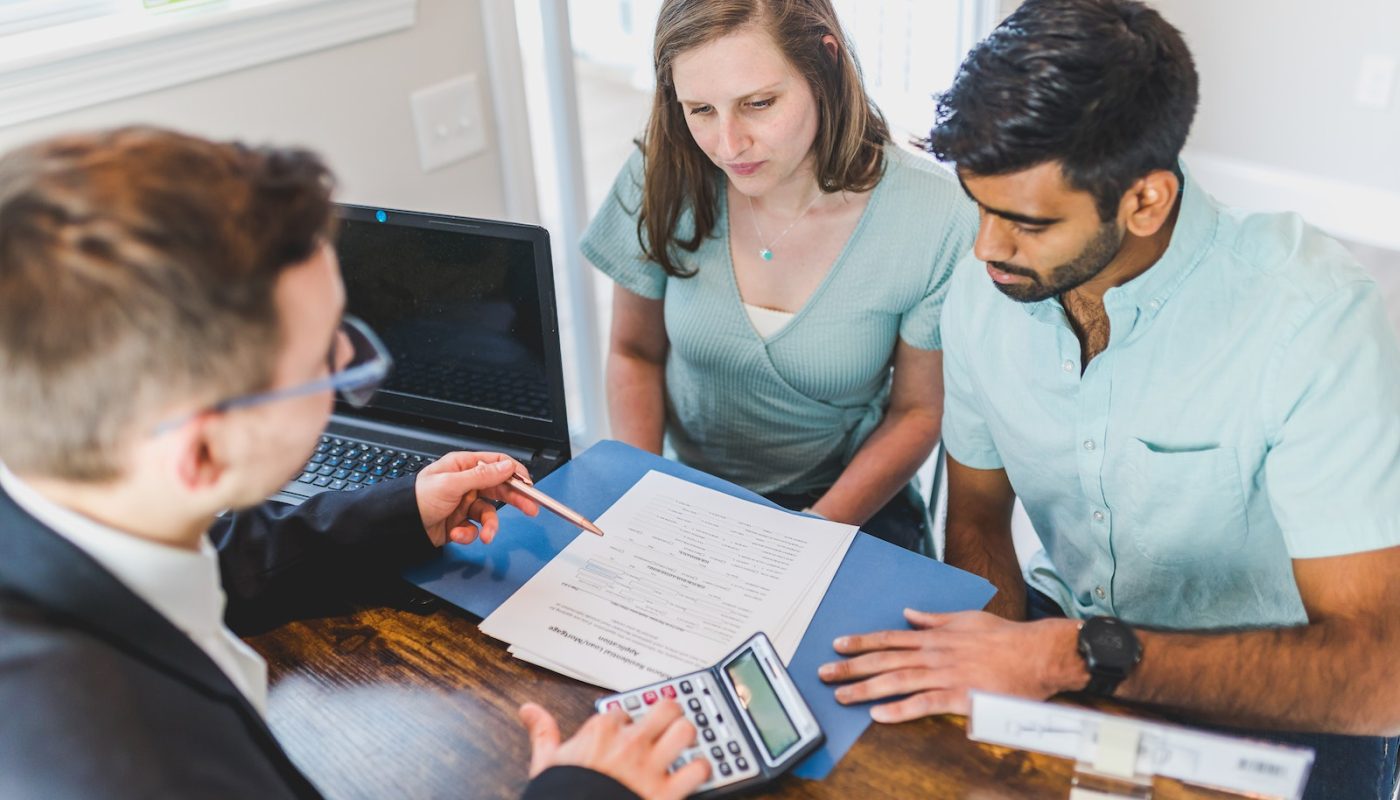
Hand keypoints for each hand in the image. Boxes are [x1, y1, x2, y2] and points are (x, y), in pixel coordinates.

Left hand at [415, 451, 538, 545]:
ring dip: (489, 526)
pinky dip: (470, 534)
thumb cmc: (418, 497)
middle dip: (515, 500)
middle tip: (531, 508)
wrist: (400, 524)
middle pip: (500, 489)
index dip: (514, 473)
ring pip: (489, 513)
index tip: (529, 485)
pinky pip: (475, 528)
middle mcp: (467, 483)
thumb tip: (507, 467)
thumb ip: (483, 476)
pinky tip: (457, 533)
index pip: (497, 464)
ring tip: (485, 536)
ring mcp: (464, 503)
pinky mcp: (461, 522)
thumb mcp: (452, 483)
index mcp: (464, 466)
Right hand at [519, 701, 709, 799]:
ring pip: (684, 732)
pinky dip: (700, 770)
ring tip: (684, 743)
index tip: (625, 731)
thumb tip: (528, 710)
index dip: (626, 721)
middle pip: (665, 709)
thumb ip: (543, 732)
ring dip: (687, 737)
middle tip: (668, 724)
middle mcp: (630, 744)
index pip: (624, 711)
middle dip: (669, 714)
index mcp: (601, 732)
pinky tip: (694, 772)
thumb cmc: (562, 795)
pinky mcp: (667, 793)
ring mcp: (651, 768)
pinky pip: (697, 770)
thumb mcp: (546, 762)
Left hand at [817, 609, 1084, 722]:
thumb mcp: (966, 619)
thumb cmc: (1006, 638)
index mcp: (935, 637)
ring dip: (866, 689)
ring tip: (842, 696)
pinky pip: (925, 704)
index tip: (838, 645)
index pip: (889, 638)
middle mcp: (934, 654)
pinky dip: (901, 710)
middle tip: (824, 673)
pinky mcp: (960, 697)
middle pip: (884, 659)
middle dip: (851, 667)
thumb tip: (911, 613)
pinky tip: (880, 716)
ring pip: (897, 681)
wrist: (1037, 654)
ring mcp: (945, 675)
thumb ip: (935, 619)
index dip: (861, 642)